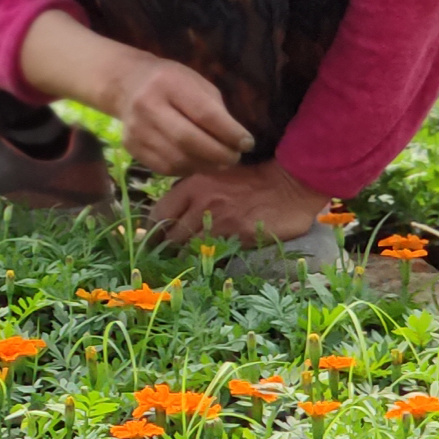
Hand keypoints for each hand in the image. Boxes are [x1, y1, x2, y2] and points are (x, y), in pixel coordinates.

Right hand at [16, 13, 251, 177]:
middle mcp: (147, 106)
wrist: (124, 83)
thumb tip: (235, 142)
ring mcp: (136, 129)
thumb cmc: (169, 80)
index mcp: (168, 83)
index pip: (204, 114)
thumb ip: (214, 109)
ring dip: (205, 165)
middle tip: (235, 158)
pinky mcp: (131, 146)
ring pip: (177, 158)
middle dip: (219, 154)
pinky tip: (198, 163)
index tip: (247, 143)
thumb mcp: (195, 82)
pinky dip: (187, 169)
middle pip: (189, 140)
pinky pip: (165, 167)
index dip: (230, 133)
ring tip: (219, 163)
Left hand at [146, 162, 330, 249]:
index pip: (159, 214)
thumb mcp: (213, 175)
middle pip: (172, 236)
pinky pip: (217, 255)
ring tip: (187, 262)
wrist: (288, 184)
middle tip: (164, 258)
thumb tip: (167, 216)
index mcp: (193, 186)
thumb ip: (189, 193)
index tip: (151, 241)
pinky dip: (211, 260)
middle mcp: (203, 204)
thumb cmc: (249, 180)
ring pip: (192, 249)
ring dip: (187, 257)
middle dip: (167, 249)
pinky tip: (211, 261)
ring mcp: (222, 223)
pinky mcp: (240, 239)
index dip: (152, 231)